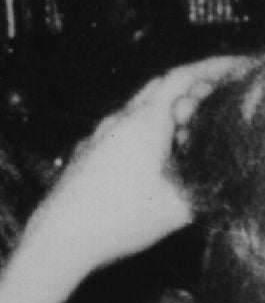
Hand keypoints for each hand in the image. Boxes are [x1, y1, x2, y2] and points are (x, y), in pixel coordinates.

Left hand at [21, 53, 243, 282]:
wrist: (60, 236)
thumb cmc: (118, 219)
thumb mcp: (180, 207)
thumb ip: (211, 184)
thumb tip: (233, 175)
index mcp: (142, 122)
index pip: (182, 78)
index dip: (214, 67)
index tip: (241, 66)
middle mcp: (119, 120)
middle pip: (162, 87)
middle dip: (198, 83)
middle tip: (230, 90)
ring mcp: (101, 135)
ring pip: (144, 108)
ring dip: (175, 108)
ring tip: (206, 121)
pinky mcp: (92, 152)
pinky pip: (128, 127)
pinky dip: (155, 127)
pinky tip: (169, 149)